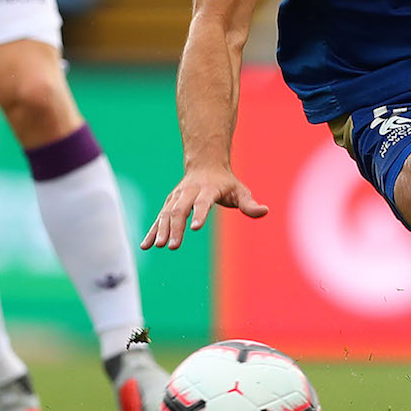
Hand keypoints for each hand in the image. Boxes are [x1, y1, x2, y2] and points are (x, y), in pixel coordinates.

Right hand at [140, 166, 268, 250]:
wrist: (204, 164)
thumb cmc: (226, 182)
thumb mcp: (240, 191)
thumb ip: (250, 204)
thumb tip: (265, 211)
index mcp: (208, 189)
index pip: (203, 202)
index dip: (200, 214)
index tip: (195, 228)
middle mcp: (189, 192)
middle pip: (180, 209)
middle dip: (176, 227)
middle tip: (173, 246)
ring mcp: (176, 197)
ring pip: (166, 214)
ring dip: (161, 230)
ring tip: (159, 246)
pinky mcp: (169, 204)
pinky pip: (159, 218)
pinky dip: (152, 231)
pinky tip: (145, 246)